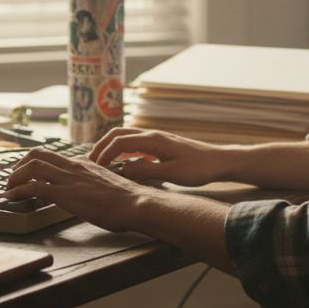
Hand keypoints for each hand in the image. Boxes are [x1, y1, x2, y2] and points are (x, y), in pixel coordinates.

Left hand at [2, 148, 153, 232]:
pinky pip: (33, 186)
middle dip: (20, 164)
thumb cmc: (128, 201)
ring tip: (8, 188)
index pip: (55, 157)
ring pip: (32, 166)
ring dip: (15, 177)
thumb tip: (90, 196)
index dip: (37, 164)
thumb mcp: (108, 187)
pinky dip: (17, 190)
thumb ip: (95, 186)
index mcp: (85, 164)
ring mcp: (69, 178)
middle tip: (13, 178)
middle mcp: (74, 166)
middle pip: (38, 154)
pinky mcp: (65, 193)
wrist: (136, 203)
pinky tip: (11, 198)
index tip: (29, 173)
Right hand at [88, 127, 230, 186]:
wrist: (219, 161)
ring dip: (111, 147)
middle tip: (89, 162)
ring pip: (126, 137)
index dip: (103, 154)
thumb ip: (146, 170)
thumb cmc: (198, 168)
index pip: (119, 142)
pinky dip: (122, 150)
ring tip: (100, 162)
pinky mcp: (161, 144)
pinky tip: (122, 164)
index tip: (94, 168)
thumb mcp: (171, 173)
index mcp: (153, 140)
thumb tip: (123, 170)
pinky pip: (135, 143)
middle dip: (101, 146)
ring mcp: (156, 138)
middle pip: (118, 134)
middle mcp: (152, 135)